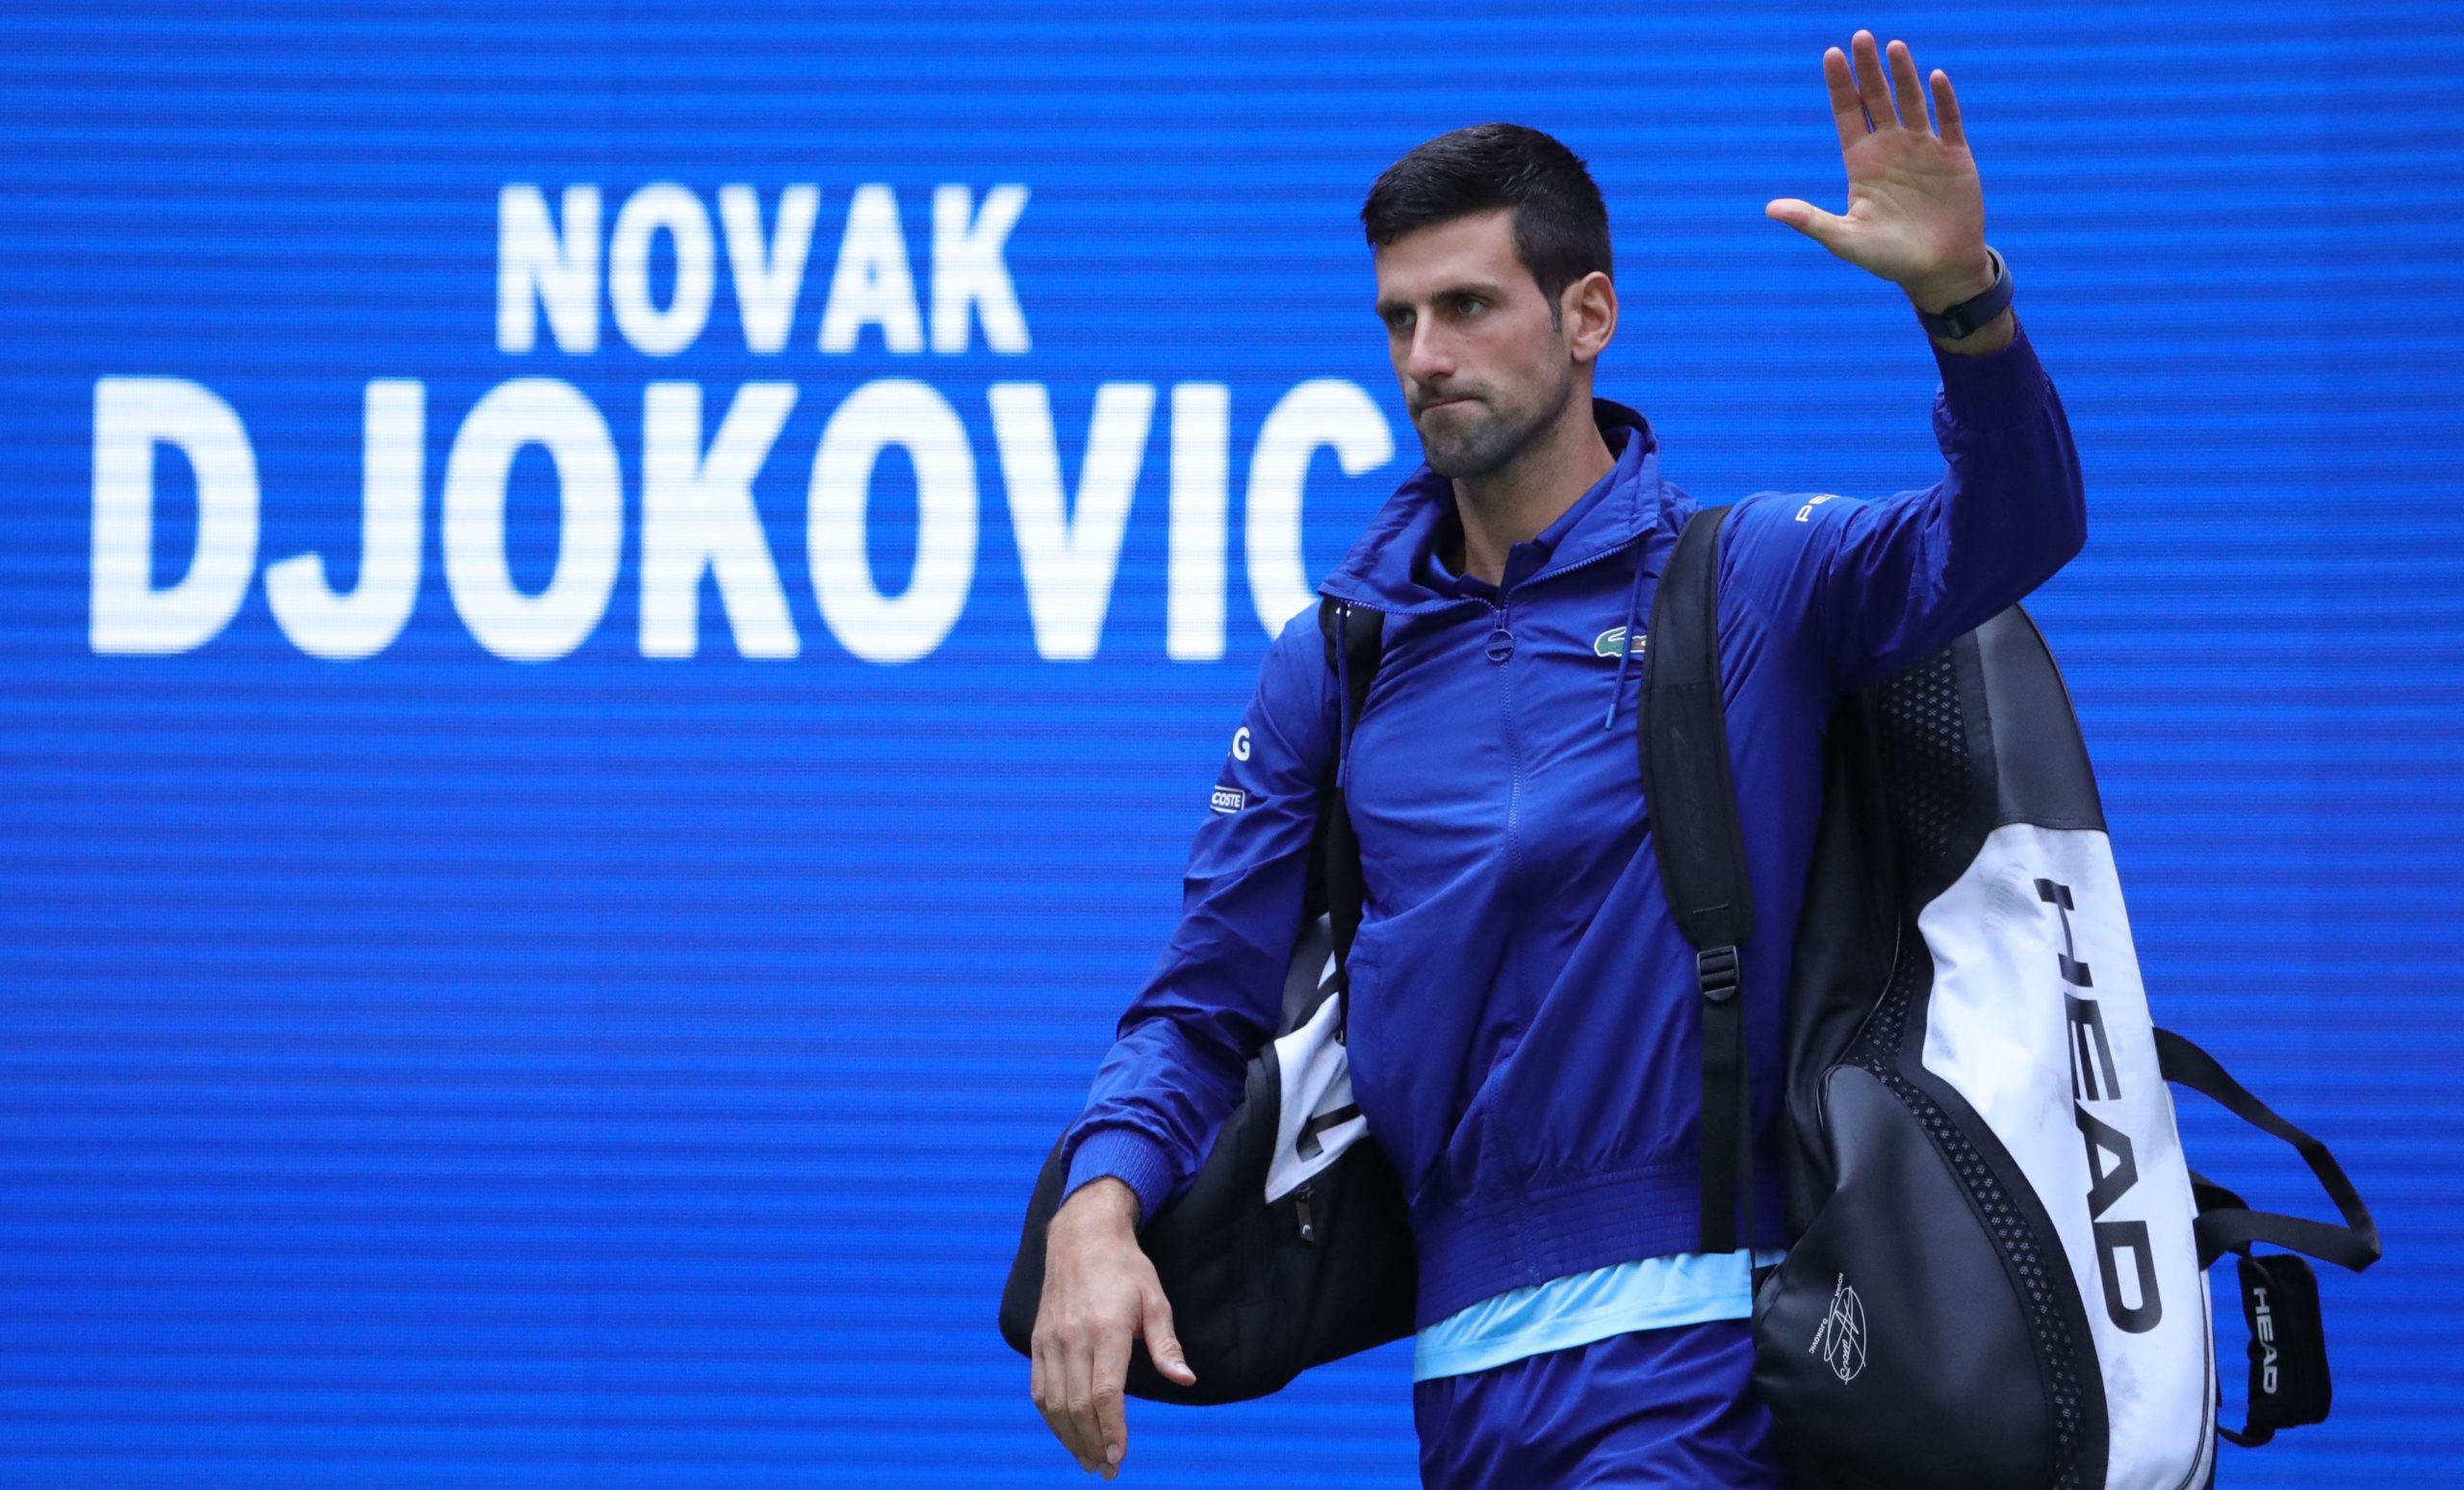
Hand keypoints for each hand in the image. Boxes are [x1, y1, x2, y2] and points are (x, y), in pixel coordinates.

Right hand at [1029, 1178, 1196, 1477]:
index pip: (1106, 1392)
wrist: (1081, 1236)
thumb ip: (1167, 1344)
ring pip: (1054, 1403)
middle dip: (1092, 1444)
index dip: (1112, 1430)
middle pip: (1078, 1405)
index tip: (1120, 1455)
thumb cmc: (1126, 1269)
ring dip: (1069, 1438)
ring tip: (1087, 1460)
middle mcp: (1074, 1337)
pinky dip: (1051, 1418)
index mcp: (1107, 1329)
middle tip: (1106, 1470)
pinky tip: (1066, 1434)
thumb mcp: (1155, 1300)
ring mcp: (1051, 1340)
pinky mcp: (1038, 1340)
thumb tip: (1186, 1379)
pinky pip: (1039, 1388)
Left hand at [1765, 30, 1995, 315]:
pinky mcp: (1954, 157)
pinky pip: (1949, 121)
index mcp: (1862, 162)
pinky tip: (1934, 78)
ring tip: (1893, 47)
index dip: (1840, 85)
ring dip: (1903, 75)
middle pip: (1877, 99)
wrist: (1938, 270)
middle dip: (1868, 70)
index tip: (1831, 54)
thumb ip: (1811, 221)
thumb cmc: (1888, 258)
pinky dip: (1943, 101)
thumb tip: (1769, 209)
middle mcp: (1891, 148)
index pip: (1848, 114)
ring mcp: (1923, 149)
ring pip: (1912, 102)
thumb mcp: (1845, 240)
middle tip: (1860, 36)